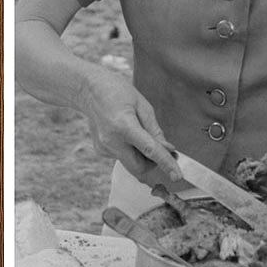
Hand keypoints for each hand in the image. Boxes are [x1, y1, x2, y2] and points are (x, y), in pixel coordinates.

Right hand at [80, 65, 180, 182]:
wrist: (88, 90)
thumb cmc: (118, 92)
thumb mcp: (142, 105)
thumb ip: (155, 130)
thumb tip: (168, 149)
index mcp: (124, 126)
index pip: (150, 150)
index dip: (166, 164)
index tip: (178, 176)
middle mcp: (112, 141)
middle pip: (139, 167)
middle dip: (154, 163)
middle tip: (165, 150)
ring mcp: (104, 148)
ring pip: (131, 163)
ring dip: (142, 155)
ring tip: (140, 132)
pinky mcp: (100, 150)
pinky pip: (122, 157)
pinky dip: (130, 150)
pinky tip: (124, 132)